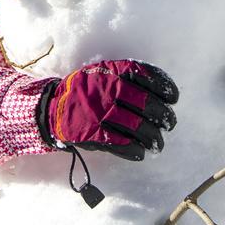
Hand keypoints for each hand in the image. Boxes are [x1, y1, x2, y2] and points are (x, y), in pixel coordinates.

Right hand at [36, 60, 178, 160]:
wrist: (52, 107)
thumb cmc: (85, 90)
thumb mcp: (102, 73)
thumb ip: (126, 76)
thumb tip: (160, 92)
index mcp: (112, 72)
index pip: (146, 76)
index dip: (164, 87)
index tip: (173, 98)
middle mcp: (107, 91)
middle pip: (147, 105)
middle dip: (164, 116)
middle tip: (169, 123)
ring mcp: (100, 113)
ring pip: (139, 128)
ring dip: (154, 138)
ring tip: (157, 143)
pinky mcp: (94, 135)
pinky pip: (123, 145)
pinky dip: (136, 151)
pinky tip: (141, 152)